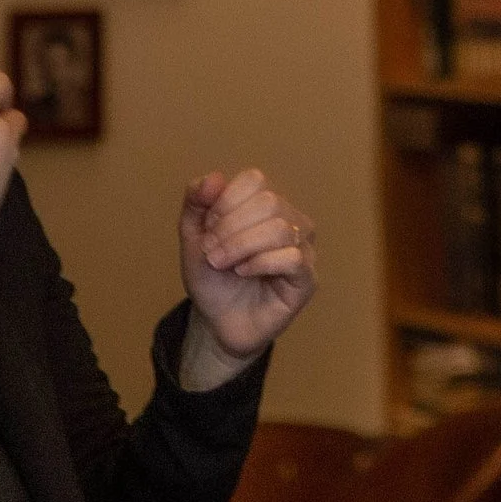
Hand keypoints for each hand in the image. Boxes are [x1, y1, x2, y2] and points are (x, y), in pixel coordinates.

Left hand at [178, 169, 315, 383]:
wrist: (218, 323)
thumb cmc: (213, 278)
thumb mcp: (193, 238)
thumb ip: (196, 204)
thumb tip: (213, 178)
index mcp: (266, 204)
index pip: (254, 180)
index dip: (225, 202)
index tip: (207, 228)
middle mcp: (291, 220)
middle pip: (269, 202)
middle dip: (231, 228)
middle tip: (211, 252)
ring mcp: (304, 249)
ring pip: (281, 229)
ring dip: (241, 247)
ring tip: (222, 264)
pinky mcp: (307, 279)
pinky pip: (293, 259)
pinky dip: (261, 263)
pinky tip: (244, 273)